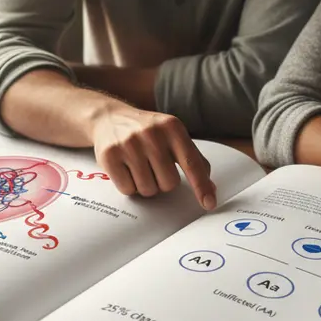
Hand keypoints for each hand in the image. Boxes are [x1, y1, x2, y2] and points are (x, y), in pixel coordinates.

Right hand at [89, 102, 215, 210]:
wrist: (110, 118)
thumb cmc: (148, 131)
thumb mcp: (173, 136)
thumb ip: (194, 160)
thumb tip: (210, 188)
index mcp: (172, 127)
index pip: (192, 163)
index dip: (201, 186)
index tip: (209, 203)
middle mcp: (152, 133)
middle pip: (169, 183)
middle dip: (163, 182)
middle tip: (154, 166)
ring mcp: (129, 144)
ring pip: (148, 189)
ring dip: (146, 185)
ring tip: (139, 166)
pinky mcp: (110, 155)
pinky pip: (128, 189)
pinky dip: (129, 185)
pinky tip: (126, 168)